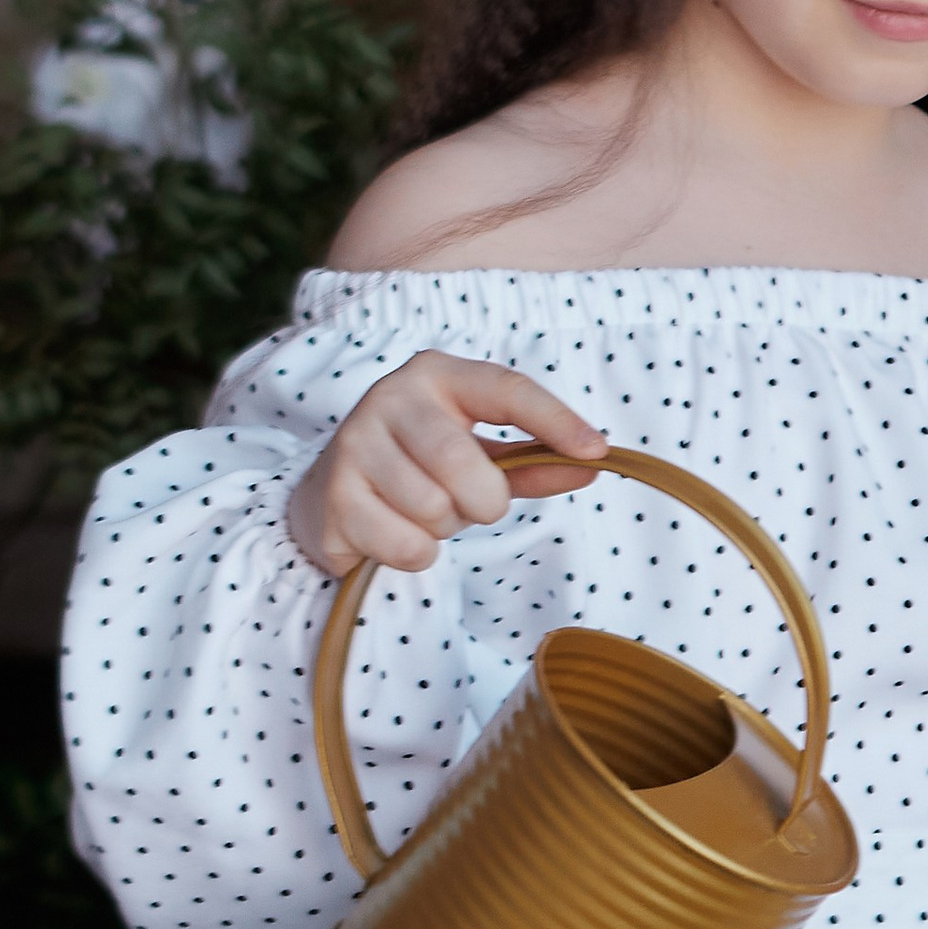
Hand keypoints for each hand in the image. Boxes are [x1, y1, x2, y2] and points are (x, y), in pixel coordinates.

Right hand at [286, 351, 607, 578]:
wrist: (332, 493)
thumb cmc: (420, 466)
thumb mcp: (481, 454)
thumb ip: (533, 461)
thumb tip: (592, 464)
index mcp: (438, 375)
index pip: (506, 390)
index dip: (555, 420)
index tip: (596, 451)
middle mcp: (391, 397)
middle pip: (462, 462)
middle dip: (484, 501)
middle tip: (473, 503)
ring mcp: (354, 443)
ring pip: (433, 509)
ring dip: (444, 527)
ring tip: (424, 512)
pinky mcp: (333, 495)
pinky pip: (405, 544)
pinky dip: (416, 553)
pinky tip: (396, 532)